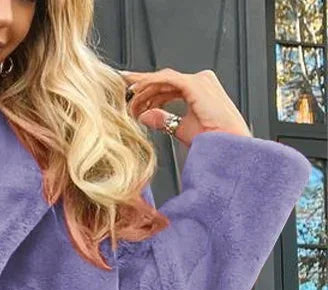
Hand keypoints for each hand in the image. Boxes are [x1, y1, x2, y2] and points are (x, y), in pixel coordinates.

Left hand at [118, 67, 251, 147]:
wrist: (228, 148)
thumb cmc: (213, 142)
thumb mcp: (181, 129)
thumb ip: (163, 120)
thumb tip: (144, 117)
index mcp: (200, 90)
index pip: (168, 87)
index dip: (148, 91)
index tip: (131, 95)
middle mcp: (200, 81)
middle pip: (164, 81)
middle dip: (142, 89)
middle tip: (124, 97)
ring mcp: (199, 80)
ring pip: (163, 79)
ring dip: (143, 88)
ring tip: (128, 100)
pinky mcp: (195, 84)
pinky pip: (166, 80)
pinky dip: (149, 84)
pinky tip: (136, 90)